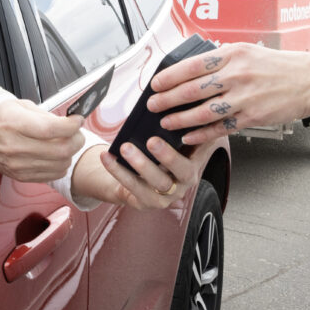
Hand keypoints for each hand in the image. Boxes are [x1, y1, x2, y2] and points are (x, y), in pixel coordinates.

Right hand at [0, 99, 83, 181]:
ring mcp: (19, 164)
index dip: (71, 125)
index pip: (51, 128)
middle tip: (76, 132)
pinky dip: (61, 164)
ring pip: (61, 164)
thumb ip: (44, 113)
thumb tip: (69, 121)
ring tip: (65, 142)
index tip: (77, 119)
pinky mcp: (23, 176)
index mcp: (14, 122)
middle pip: (61, 149)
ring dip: (70, 153)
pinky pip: (54, 174)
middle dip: (77, 139)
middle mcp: (16, 146)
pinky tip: (55, 154)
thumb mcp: (17, 105)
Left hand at [71, 138, 210, 210]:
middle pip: (181, 170)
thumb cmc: (156, 156)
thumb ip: (177, 130)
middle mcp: (184, 182)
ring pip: (156, 182)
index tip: (187, 129)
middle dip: (168, 156)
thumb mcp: (172, 143)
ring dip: (140, 164)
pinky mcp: (146, 202)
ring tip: (125, 147)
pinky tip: (107, 156)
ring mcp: (166, 196)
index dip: (199, 142)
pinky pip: (131, 187)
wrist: (136, 181)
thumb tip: (175, 107)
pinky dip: (117, 170)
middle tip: (152, 141)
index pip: (203, 152)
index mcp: (194, 163)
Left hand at [145, 42, 309, 144]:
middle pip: (192, 90)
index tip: (155, 84)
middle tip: (152, 105)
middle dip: (167, 99)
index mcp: (233, 54)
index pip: (192, 65)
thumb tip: (191, 68)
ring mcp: (244, 97)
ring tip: (165, 122)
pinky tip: (189, 135)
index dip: (169, 76)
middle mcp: (237, 74)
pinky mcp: (252, 117)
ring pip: (202, 111)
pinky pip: (220, 127)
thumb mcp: (249, 52)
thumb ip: (221, 59)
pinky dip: (201, 133)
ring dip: (180, 118)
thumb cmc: (280, 66)